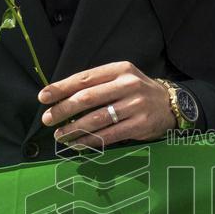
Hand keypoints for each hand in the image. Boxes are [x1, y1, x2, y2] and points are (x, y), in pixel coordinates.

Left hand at [39, 61, 176, 148]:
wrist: (171, 105)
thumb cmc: (138, 92)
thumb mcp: (121, 78)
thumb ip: (97, 84)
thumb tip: (61, 97)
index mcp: (119, 69)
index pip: (84, 78)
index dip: (61, 88)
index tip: (43, 97)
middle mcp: (128, 85)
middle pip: (87, 98)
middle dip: (63, 110)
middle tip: (47, 119)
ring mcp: (135, 105)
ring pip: (96, 119)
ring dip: (74, 129)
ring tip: (60, 135)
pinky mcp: (140, 125)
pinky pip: (109, 135)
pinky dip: (90, 141)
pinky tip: (78, 144)